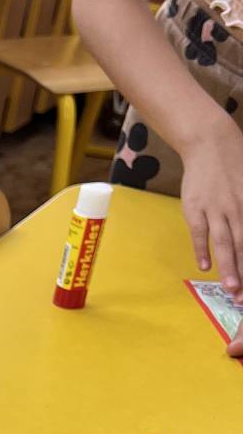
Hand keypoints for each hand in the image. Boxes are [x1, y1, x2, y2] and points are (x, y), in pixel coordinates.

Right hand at [180, 116, 242, 330]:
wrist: (210, 144)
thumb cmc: (235, 164)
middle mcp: (238, 209)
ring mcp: (216, 209)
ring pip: (225, 244)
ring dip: (229, 268)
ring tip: (232, 289)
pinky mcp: (196, 208)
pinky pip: (200, 233)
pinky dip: (202, 250)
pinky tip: (205, 267)